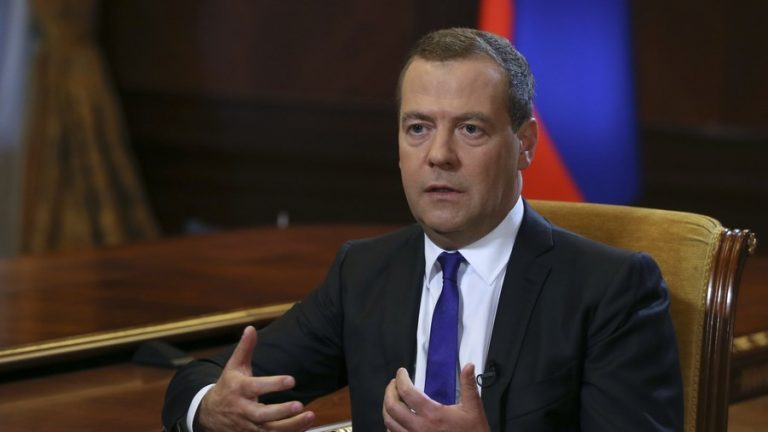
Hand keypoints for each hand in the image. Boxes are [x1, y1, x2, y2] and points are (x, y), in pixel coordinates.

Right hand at [198, 326, 314, 431]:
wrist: (209, 414)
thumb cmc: (228, 386)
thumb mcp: (234, 367)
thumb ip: (245, 348)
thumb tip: (251, 328)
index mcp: (239, 389)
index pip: (256, 387)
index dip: (273, 384)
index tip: (291, 380)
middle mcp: (243, 410)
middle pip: (262, 414)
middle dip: (281, 412)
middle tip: (299, 404)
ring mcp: (248, 426)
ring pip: (269, 430)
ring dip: (291, 426)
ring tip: (309, 416)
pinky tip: (304, 427)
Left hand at [382, 364, 489, 431]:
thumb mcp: (473, 408)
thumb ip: (468, 385)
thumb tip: (468, 367)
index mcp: (433, 414)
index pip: (407, 392)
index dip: (401, 378)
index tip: (401, 372)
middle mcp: (420, 427)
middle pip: (392, 406)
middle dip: (389, 391)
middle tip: (394, 383)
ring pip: (389, 422)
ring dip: (387, 407)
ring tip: (392, 397)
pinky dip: (391, 423)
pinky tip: (396, 417)